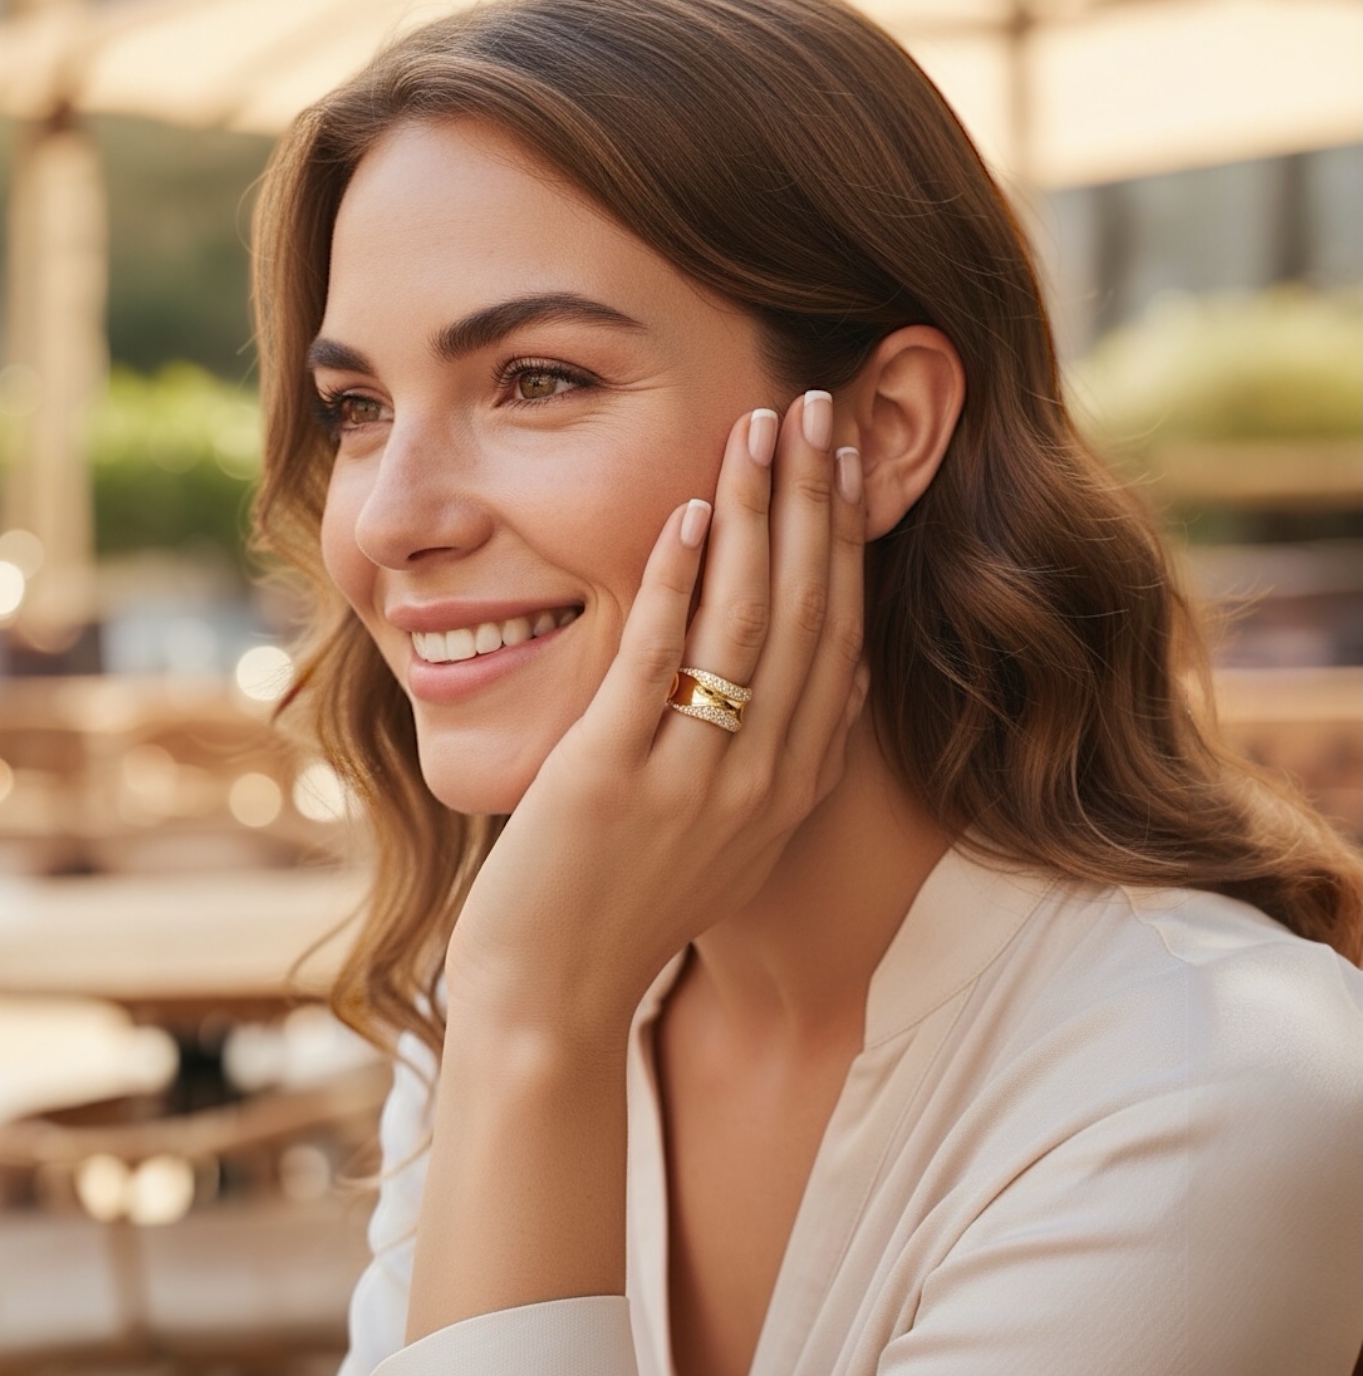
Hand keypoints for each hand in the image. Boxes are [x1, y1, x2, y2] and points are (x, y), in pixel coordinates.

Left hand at [444, 389, 868, 1042]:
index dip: (845, 540)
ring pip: (742, 623)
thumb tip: (834, 672)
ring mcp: (692, 781)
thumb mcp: (737, 835)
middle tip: (819, 404)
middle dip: (814, 499)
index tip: (847, 460)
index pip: (837, 635)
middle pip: (803, 611)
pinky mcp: (613, 780)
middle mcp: (761, 778)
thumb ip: (785, 756)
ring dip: (755, 515)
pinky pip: (658, 661)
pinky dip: (675, 580)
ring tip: (764, 426)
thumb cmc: (630, 903)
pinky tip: (685, 509)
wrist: (553, 996)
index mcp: (791, 783)